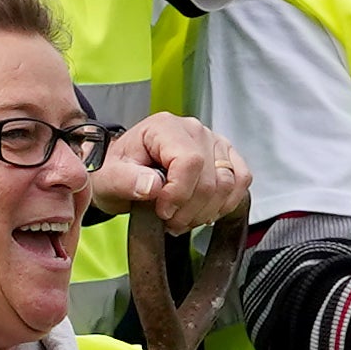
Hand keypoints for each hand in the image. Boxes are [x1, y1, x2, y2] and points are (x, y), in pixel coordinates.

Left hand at [88, 112, 244, 236]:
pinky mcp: (226, 157)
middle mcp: (194, 130)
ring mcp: (213, 142)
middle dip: (190, 210)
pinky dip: (226, 203)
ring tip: (183, 219)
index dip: (179, 194)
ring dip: (206, 211)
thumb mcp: (109, 177)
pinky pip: (241, 181)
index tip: (162, 211)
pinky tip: (204, 212)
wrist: (122, 171)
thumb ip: (126, 180)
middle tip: (170, 222)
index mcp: (165, 127)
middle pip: (210, 178)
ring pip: (228, 183)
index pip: (189, 161)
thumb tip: (153, 186)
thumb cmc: (116, 170)